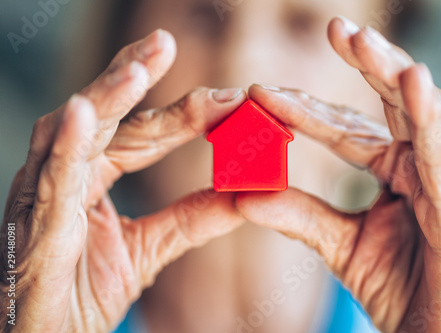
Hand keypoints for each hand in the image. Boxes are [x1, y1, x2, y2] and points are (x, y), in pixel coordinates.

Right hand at [0, 30, 245, 331]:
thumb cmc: (83, 293)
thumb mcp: (150, 249)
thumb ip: (193, 218)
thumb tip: (244, 193)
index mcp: (93, 178)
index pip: (141, 134)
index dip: (182, 112)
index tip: (227, 96)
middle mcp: (67, 176)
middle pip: (107, 120)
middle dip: (135, 78)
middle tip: (165, 42)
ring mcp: (45, 197)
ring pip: (74, 135)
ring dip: (106, 97)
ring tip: (140, 66)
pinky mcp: (32, 228)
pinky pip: (48, 181)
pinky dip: (65, 145)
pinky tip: (81, 112)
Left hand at [236, 17, 440, 331]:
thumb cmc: (398, 288)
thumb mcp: (338, 243)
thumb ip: (298, 214)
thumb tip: (242, 196)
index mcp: (398, 170)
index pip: (348, 128)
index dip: (306, 109)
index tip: (260, 91)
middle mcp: (425, 166)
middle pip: (395, 103)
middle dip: (367, 63)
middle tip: (333, 28)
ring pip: (423, 115)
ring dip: (393, 72)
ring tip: (361, 39)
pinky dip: (428, 118)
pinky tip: (411, 80)